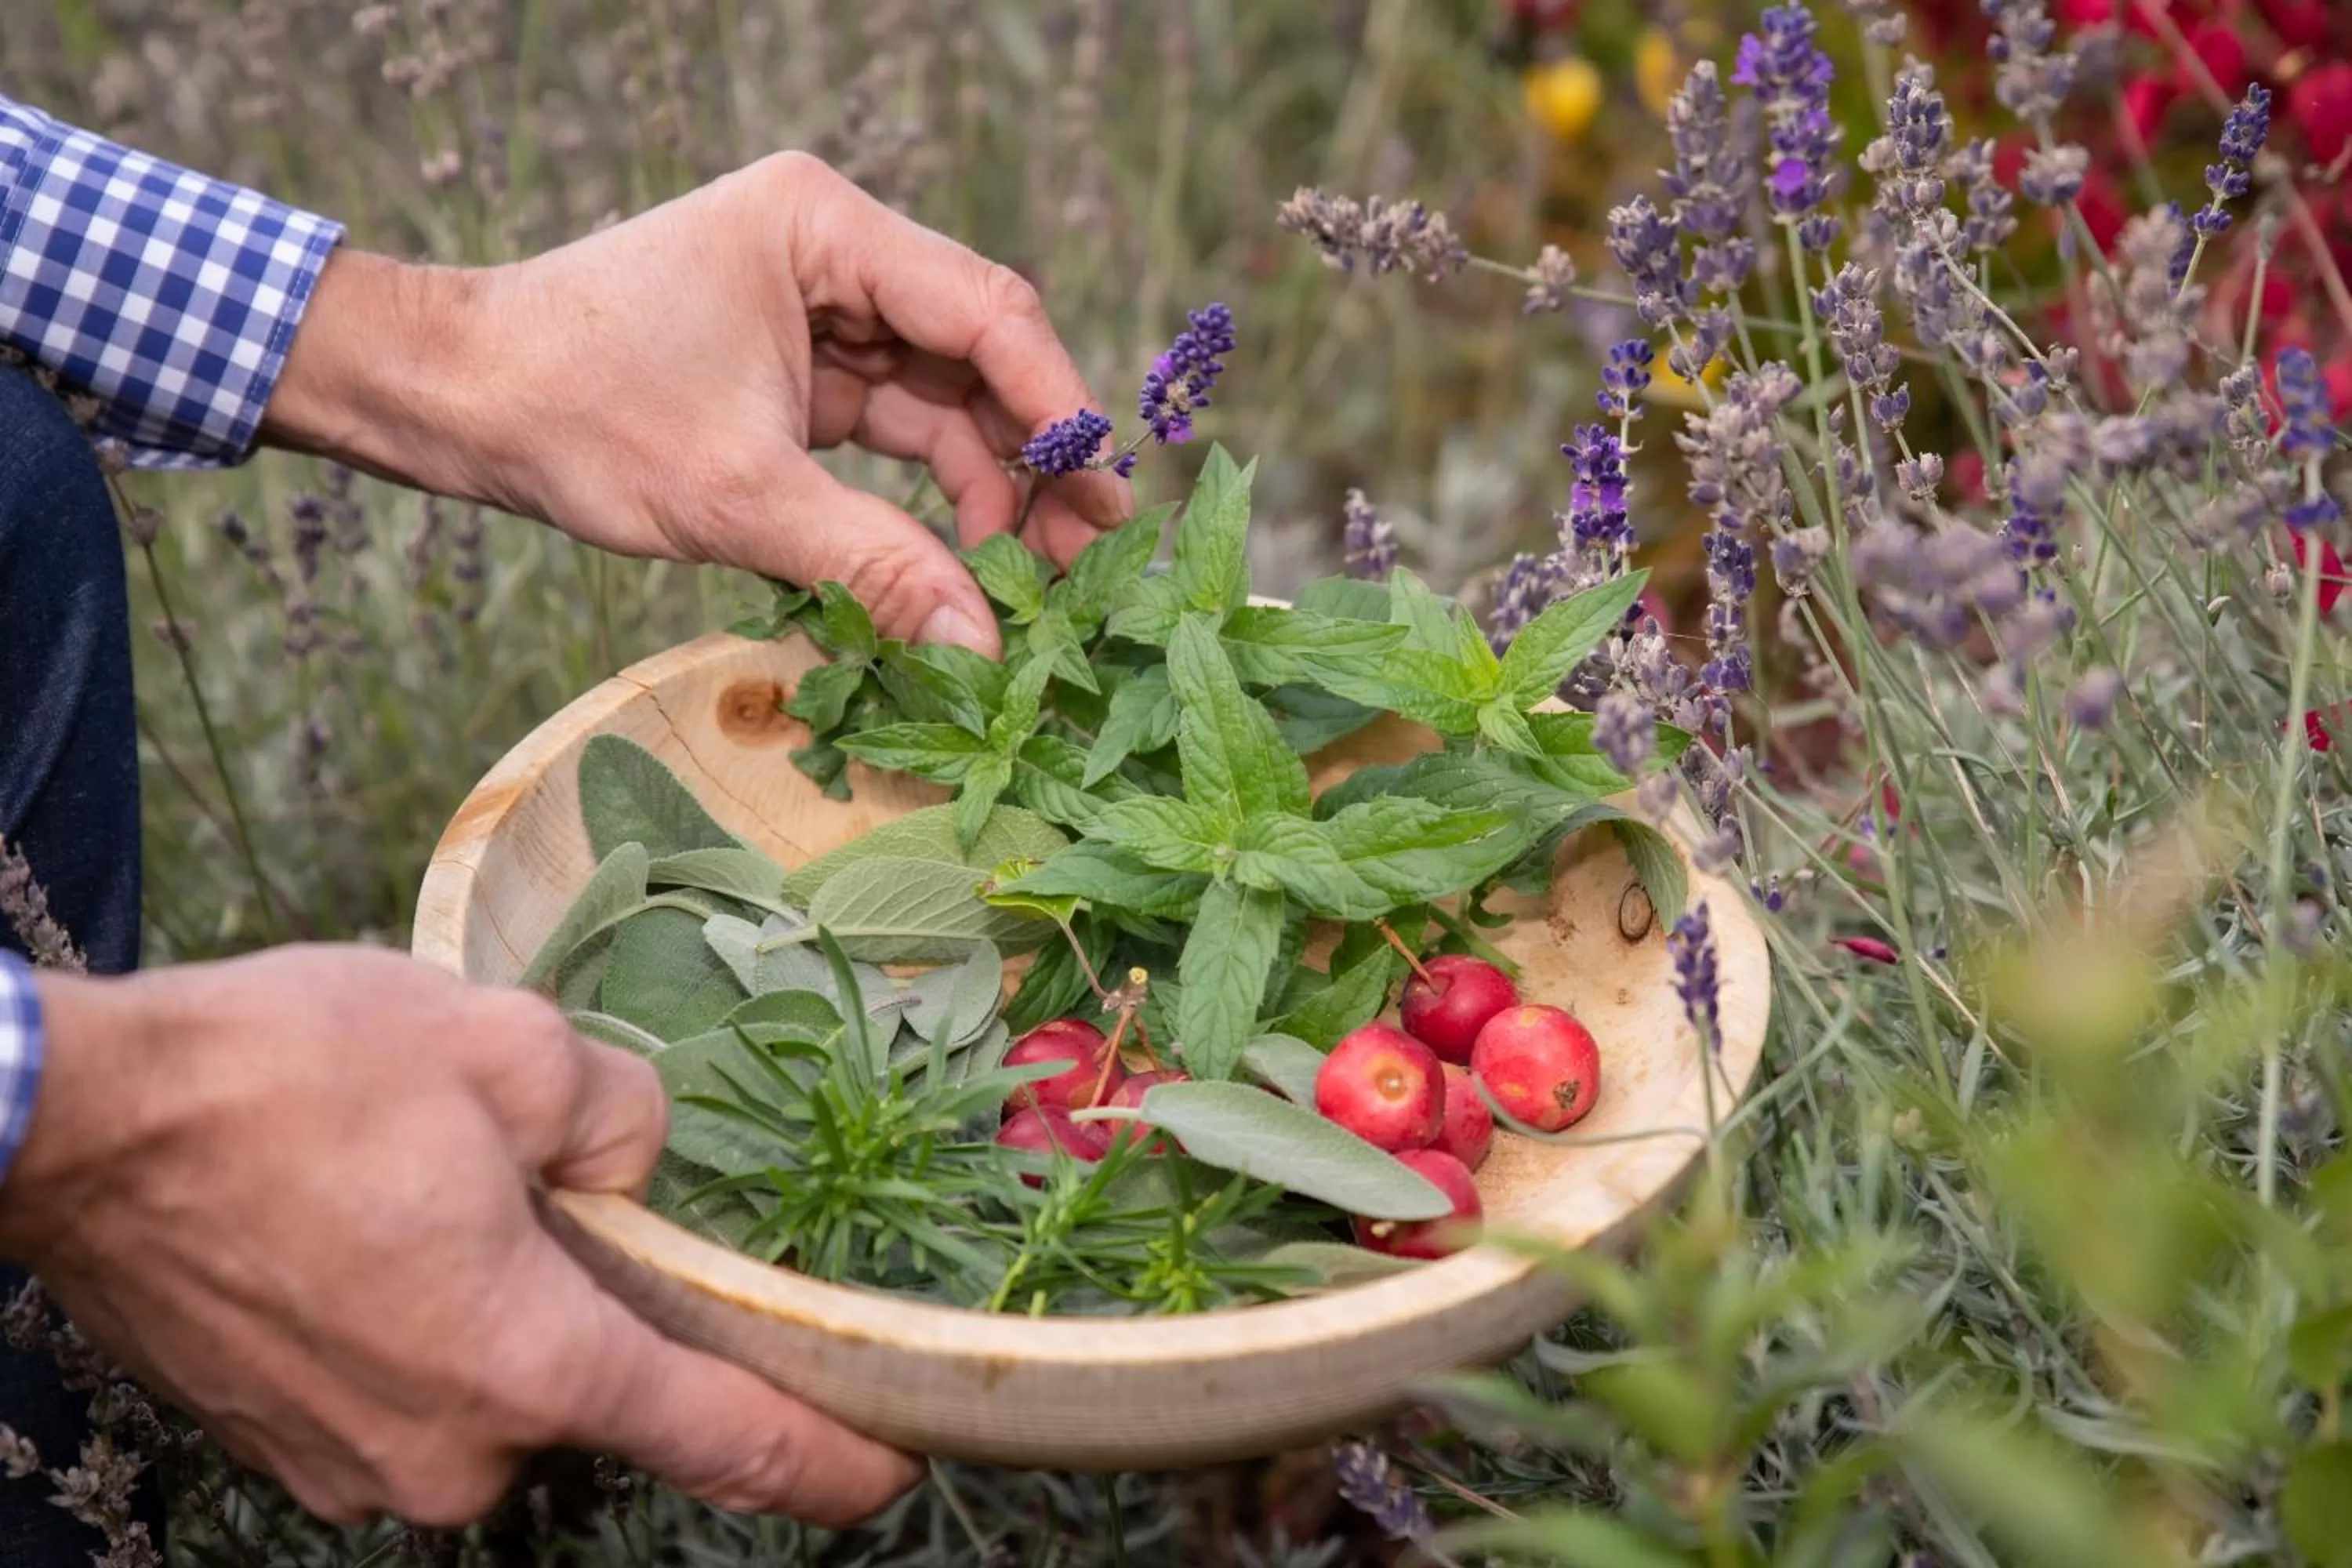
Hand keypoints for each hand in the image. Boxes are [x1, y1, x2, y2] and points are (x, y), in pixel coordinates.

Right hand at [0, 946, 918, 1527]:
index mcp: (530, 1364)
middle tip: (525, 1174)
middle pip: (594, 1382)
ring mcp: (362, 1465)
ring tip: (413, 1182)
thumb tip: (630, 1172)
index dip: (823, 1461)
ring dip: (495, 1296)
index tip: (890, 1470)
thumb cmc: (287, 1079)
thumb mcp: (506, 1047)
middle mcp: (454, 1452)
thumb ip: (618, 1118)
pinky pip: (413, 1387)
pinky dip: (423, 1320)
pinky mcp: (292, 1446)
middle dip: (596, 1291)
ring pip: (496, 1378)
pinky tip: (367, 1224)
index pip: (725, 1438)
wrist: (71, 1126)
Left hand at [263, 152, 1133, 656]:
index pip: (985, 310)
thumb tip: (979, 643)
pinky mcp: (799, 368)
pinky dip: (928, 496)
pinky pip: (895, 429)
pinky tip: (963, 562)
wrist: (452, 404)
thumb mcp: (733, 495)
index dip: (1057, 407)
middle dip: (1031, 460)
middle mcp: (833, 252)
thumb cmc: (571, 412)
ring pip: (944, 400)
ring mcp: (819, 309)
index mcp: (823, 227)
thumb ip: (871, 563)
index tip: (1102, 497)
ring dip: (988, 487)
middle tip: (1080, 560)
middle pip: (979, 355)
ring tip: (1028, 582)